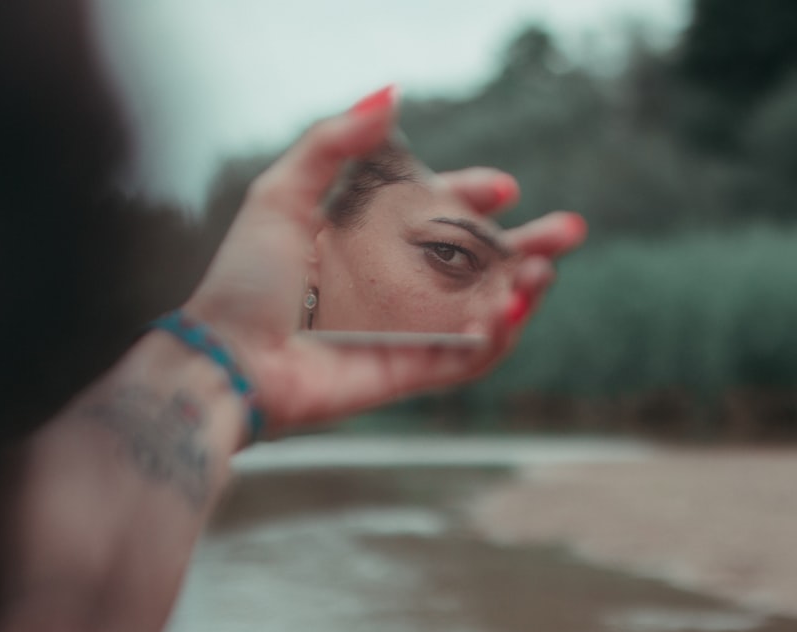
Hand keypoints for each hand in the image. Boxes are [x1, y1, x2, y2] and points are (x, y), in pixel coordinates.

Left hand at [185, 86, 585, 437]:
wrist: (226, 359)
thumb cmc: (245, 279)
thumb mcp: (281, 193)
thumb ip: (334, 142)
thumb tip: (392, 92)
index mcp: (368, 240)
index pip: (437, 214)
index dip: (473, 196)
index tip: (505, 186)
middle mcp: (394, 285)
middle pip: (476, 263)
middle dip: (527, 247)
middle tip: (569, 231)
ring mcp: (406, 332)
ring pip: (482, 311)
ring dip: (520, 292)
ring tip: (543, 273)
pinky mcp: (409, 373)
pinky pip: (466, 360)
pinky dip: (495, 338)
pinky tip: (508, 310)